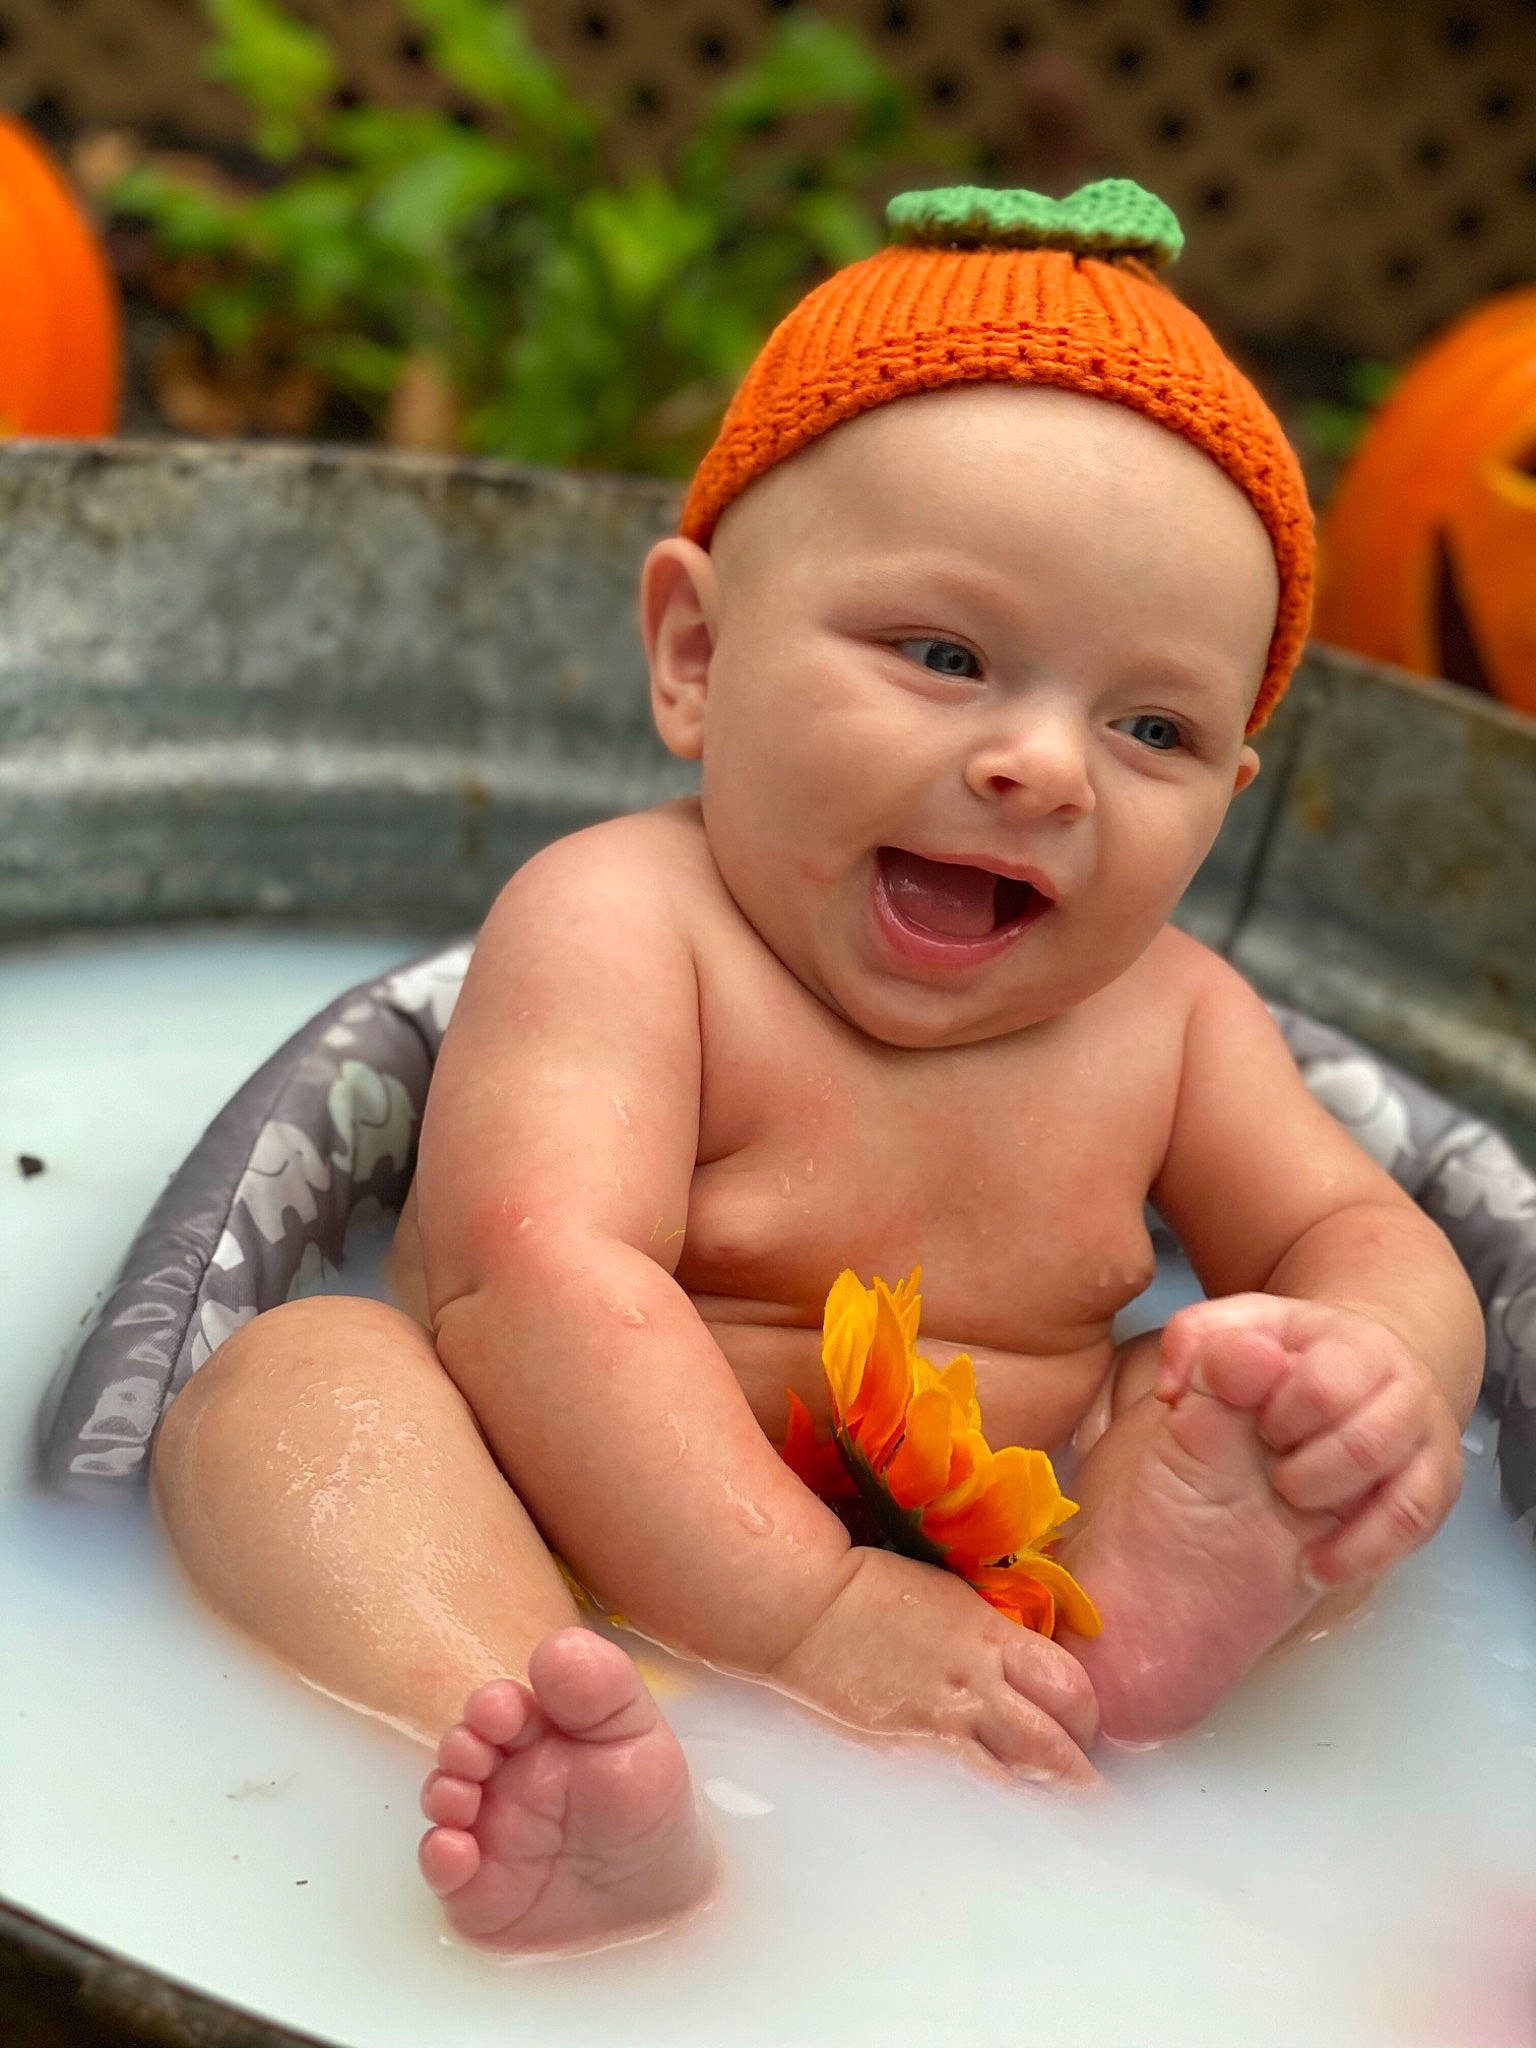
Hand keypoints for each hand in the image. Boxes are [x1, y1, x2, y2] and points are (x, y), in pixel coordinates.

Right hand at [768, 1546, 1099, 1786]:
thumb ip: (993, 1637)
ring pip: (1014, 1782)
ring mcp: (940, 1726)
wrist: (807, 1611)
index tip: (1085, 1728)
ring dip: (1039, 1800)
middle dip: (1078, 1775)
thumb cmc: (875, 1591)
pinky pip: (962, 1793)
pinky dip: (987, 1808)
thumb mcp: (952, 1599)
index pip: (1069, 1686)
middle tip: (1086, 1790)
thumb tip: (1026, 1671)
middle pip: (1054, 1746)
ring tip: (1053, 1819)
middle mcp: (975, 1685)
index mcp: (989, 1637)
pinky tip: (995, 1822)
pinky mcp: (906, 1756)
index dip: (1087, 1715)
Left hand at [1156, 1294, 1463, 1587]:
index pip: (1320, 1387)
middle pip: (1365, 1443)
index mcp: (1341, 1336)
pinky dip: (1362, 1552)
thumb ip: (1192, 1345)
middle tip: (1272, 1469)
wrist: (1321, 1399)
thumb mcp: (1216, 1344)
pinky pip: (1416, 1526)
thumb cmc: (1260, 1372)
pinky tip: (1315, 1563)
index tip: (1254, 1425)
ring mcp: (1424, 1431)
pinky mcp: (1436, 1483)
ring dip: (1334, 1510)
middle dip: (1305, 1470)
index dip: (1277, 1418)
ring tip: (1288, 1504)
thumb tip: (1182, 1380)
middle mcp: (1398, 1378)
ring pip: (1402, 1489)